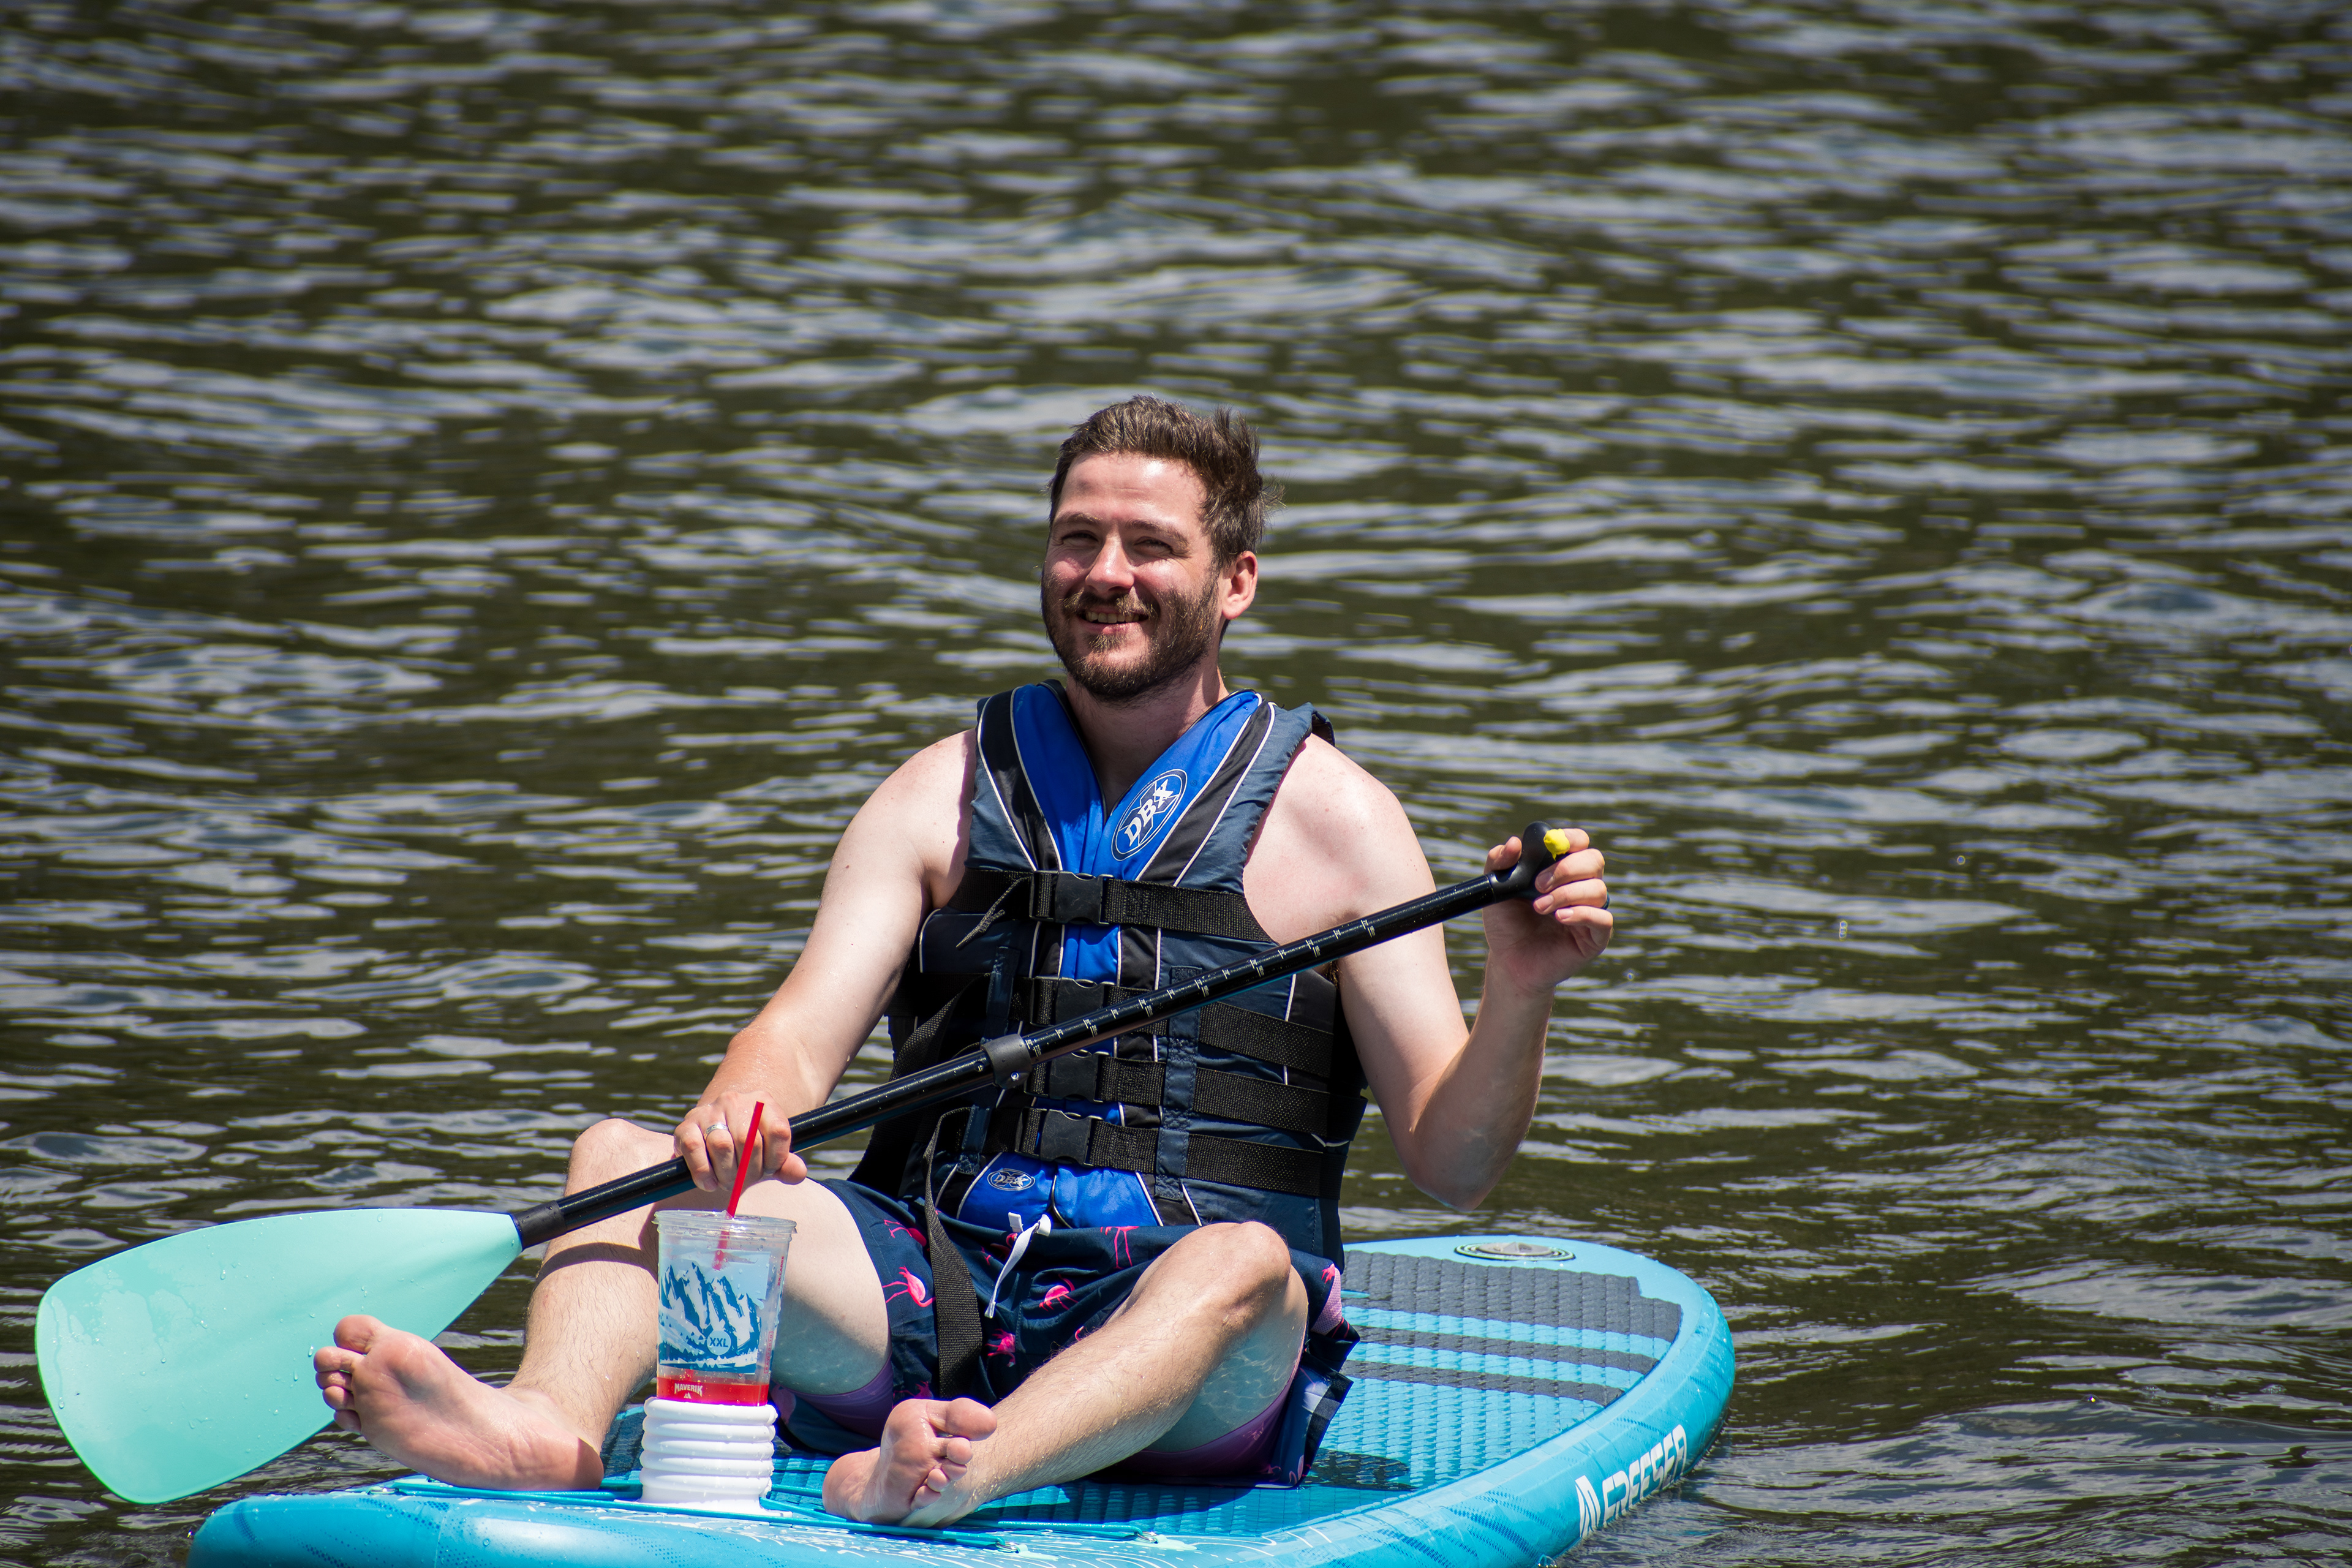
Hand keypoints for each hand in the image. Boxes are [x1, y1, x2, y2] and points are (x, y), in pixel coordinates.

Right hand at [676, 1094, 805, 1193]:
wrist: (716, 1133)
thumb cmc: (748, 1147)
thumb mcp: (770, 1153)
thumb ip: (786, 1165)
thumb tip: (797, 1173)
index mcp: (762, 1101)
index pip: (779, 1131)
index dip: (776, 1159)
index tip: (769, 1170)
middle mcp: (734, 1100)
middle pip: (749, 1141)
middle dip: (749, 1171)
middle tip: (744, 1182)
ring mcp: (709, 1111)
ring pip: (722, 1146)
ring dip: (727, 1174)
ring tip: (728, 1182)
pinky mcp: (685, 1126)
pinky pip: (694, 1149)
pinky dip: (703, 1172)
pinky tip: (710, 1183)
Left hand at [1480, 828, 1611, 996]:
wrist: (1508, 962)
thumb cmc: (1506, 923)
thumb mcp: (1496, 889)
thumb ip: (1499, 862)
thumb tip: (1514, 843)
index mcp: (1562, 868)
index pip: (1580, 842)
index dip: (1571, 838)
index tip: (1551, 845)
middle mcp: (1581, 886)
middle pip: (1594, 860)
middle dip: (1566, 868)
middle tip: (1538, 885)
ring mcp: (1591, 910)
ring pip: (1598, 889)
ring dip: (1566, 894)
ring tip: (1539, 908)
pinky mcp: (1595, 937)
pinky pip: (1603, 918)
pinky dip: (1582, 914)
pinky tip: (1559, 918)